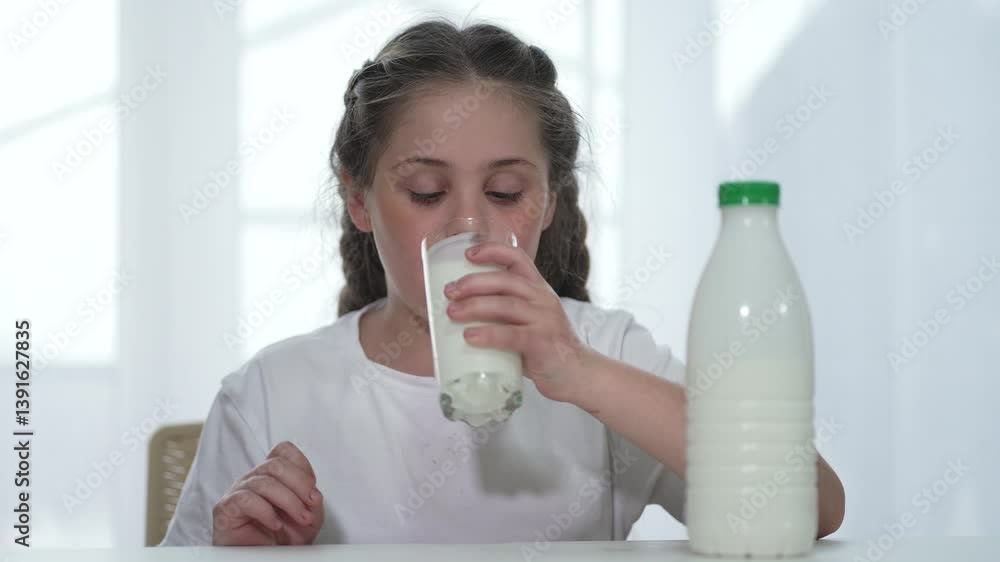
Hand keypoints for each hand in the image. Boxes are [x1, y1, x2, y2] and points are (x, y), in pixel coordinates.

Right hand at [212, 441, 323, 545]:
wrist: (266, 560)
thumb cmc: (283, 539)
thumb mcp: (309, 516)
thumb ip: (313, 500)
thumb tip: (313, 494)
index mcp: (271, 475)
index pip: (282, 451)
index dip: (302, 467)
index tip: (312, 491)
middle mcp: (253, 479)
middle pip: (276, 463)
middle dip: (300, 485)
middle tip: (310, 506)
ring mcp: (238, 492)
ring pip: (264, 481)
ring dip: (289, 501)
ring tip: (299, 519)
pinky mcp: (225, 509)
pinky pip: (245, 499)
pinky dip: (266, 512)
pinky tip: (275, 524)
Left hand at [444, 240, 595, 403]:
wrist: (577, 373)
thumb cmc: (544, 347)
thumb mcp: (526, 321)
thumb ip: (502, 314)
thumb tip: (457, 313)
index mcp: (538, 289)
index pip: (517, 258)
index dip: (492, 251)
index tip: (467, 254)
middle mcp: (543, 299)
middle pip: (505, 280)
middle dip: (473, 282)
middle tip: (449, 291)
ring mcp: (544, 320)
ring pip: (506, 305)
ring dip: (474, 306)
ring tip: (451, 312)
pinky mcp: (542, 343)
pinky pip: (511, 335)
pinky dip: (488, 334)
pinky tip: (469, 336)